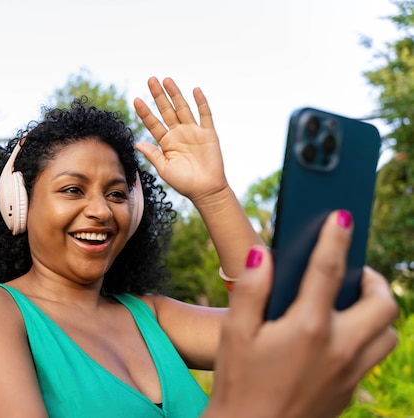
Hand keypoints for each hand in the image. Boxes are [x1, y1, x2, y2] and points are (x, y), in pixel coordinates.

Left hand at [134, 77, 226, 203]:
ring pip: (183, 108)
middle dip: (158, 95)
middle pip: (167, 110)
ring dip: (175, 94)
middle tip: (150, 79)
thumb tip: (137, 143)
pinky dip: (201, 102)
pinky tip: (195, 90)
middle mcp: (178, 133)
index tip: (136, 100)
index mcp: (166, 142)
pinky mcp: (208, 133)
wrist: (206, 190)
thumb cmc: (184, 182)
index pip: (153, 123)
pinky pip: (205, 115)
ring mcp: (193, 132)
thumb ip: (152, 154)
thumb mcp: (164, 168)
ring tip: (167, 80)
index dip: (145, 112)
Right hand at [203, 210, 398, 417]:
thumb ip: (250, 290)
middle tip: (353, 272)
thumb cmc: (238, 384)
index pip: (328, 270)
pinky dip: (368, 337)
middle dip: (374, 280)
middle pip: (384, 305)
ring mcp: (350, 373)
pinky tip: (339, 337)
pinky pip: (375, 357)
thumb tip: (265, 255)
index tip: (342, 216)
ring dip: (378, 312)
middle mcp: (340, 349)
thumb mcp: (234, 333)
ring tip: (351, 304)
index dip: (335, 238)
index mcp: (308, 328)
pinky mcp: (350, 392)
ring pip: (389, 334)